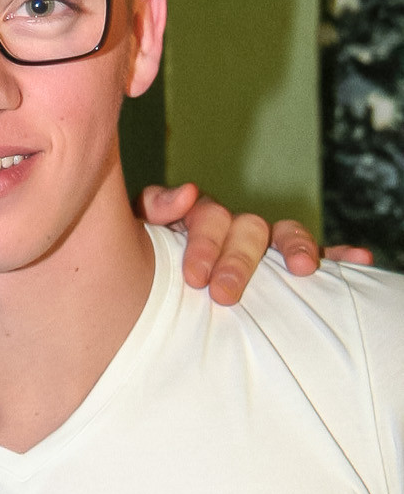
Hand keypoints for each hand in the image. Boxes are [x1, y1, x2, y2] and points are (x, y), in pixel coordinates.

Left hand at [138, 183, 373, 304]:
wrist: (140, 300)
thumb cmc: (139, 268)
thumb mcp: (135, 237)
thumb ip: (153, 210)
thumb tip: (187, 193)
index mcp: (194, 218)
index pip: (206, 215)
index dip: (202, 241)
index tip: (194, 277)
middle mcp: (229, 226)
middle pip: (244, 228)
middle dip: (237, 262)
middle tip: (223, 294)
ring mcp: (258, 244)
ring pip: (279, 235)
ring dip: (294, 246)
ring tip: (302, 268)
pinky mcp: (283, 263)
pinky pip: (315, 253)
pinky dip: (336, 255)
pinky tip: (357, 258)